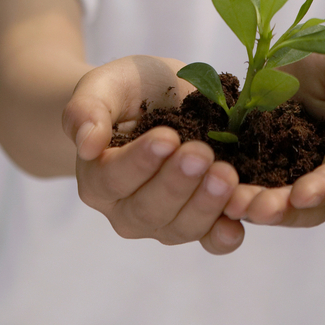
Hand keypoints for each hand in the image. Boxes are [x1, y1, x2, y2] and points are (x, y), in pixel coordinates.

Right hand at [62, 55, 244, 253]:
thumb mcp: (106, 85)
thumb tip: (87, 144)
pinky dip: (224, 235)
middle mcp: (127, 209)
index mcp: (98, 178)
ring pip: (181, 227)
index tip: (167, 137)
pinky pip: (211, 239)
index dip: (140, 162)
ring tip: (226, 176)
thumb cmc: (130, 90)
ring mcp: (165, 220)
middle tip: (201, 154)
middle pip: (149, 210)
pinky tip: (238, 224)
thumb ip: (87, 109)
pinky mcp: (200, 221)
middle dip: (177, 183)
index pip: (113, 178)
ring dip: (206, 205)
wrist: (164, 98)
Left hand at [224, 53, 324, 226]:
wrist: (312, 68)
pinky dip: (236, 192)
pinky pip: (253, 186)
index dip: (324, 188)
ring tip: (229, 205)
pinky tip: (212, 190)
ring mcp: (296, 176)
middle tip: (253, 209)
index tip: (301, 196)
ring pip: (281, 205)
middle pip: (310, 205)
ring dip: (256, 208)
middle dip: (282, 209)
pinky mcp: (266, 169)